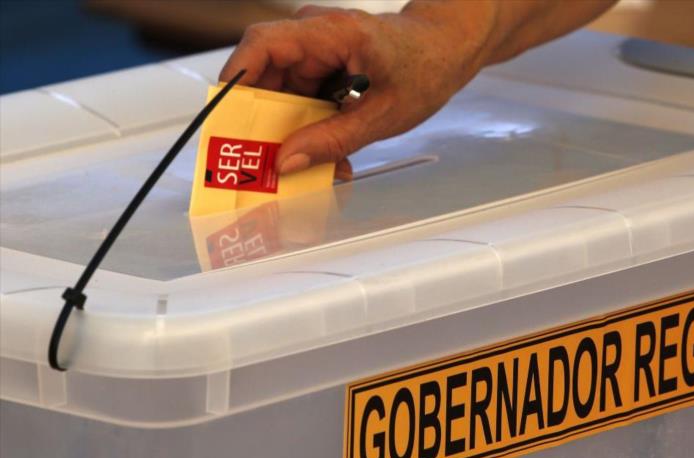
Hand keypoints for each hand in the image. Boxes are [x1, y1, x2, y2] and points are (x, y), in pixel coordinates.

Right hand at [219, 4, 493, 178]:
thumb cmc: (427, 67)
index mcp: (331, 34)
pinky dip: (308, 127)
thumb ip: (335, 139)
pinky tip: (323, 154)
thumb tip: (287, 161)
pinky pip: (301, 97)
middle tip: (259, 162)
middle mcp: (316, 36)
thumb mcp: (384, 115)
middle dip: (262, 122)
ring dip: (288, 131)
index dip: (236, 79)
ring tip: (302, 166)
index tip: (225, 119)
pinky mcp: (324, 67)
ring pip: (282, 93)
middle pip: (265, 76)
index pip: (263, 45)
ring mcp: (318, 51)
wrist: (448, 48)